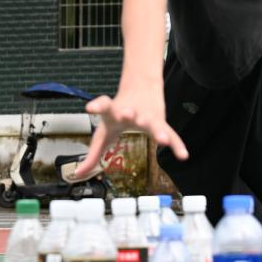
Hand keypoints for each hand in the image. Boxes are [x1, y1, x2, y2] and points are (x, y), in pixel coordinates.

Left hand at [74, 85, 188, 178]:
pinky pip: (171, 134)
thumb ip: (93, 154)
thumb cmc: (118, 115)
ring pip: (153, 122)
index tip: (90, 108)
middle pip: (129, 111)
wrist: (141, 87)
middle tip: (127, 115)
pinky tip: (183, 156)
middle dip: (128, 113)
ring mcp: (147, 116)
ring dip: (156, 129)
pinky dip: (177, 144)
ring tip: (161, 140)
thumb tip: (77, 174)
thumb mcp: (103, 133)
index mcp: (112, 111)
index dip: (97, 106)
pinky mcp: (161, 122)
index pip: (104, 106)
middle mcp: (130, 111)